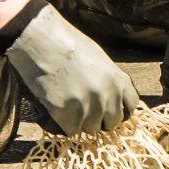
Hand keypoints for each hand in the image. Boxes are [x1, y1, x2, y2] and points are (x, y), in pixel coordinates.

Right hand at [3, 4, 141, 135]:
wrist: (38, 38)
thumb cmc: (66, 43)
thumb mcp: (97, 58)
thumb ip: (109, 81)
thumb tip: (112, 100)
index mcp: (118, 80)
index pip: (130, 108)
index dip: (117, 109)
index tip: (108, 110)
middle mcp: (106, 96)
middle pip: (110, 123)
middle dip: (98, 118)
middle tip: (81, 105)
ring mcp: (87, 107)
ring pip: (89, 128)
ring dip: (78, 120)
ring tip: (65, 99)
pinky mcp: (65, 114)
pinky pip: (70, 130)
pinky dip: (62, 122)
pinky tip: (55, 104)